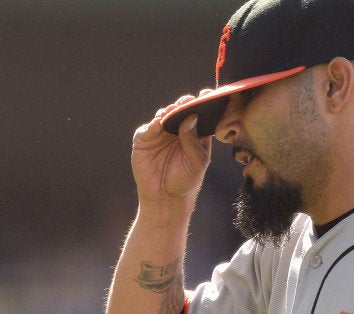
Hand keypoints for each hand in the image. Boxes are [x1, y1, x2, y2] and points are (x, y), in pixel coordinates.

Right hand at [131, 94, 211, 216]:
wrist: (166, 198)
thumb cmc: (186, 179)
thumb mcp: (197, 160)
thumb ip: (194, 140)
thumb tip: (191, 117)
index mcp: (194, 133)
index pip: (199, 113)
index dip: (203, 103)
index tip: (207, 94)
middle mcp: (177, 129)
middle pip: (181, 110)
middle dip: (185, 104)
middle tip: (189, 100)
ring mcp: (160, 132)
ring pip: (165, 115)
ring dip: (170, 111)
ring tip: (176, 109)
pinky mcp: (144, 139)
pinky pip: (149, 128)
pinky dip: (154, 124)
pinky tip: (160, 123)